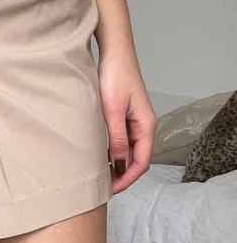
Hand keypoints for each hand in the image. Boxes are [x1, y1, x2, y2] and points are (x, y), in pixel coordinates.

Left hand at [98, 51, 156, 193]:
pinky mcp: (123, 114)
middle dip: (120, 175)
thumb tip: (119, 165)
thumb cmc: (115, 76)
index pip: (140, 162)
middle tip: (101, 186)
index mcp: (145, 126)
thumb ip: (115, 138)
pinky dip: (110, 149)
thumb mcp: (113, 109)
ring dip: (115, 163)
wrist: (114, 52)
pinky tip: (97, 153)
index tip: (111, 190)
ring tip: (97, 174)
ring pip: (126, 149)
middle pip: (135, 158)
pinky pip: (119, 138)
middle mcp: (142, 125)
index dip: (127, 179)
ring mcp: (133, 120)